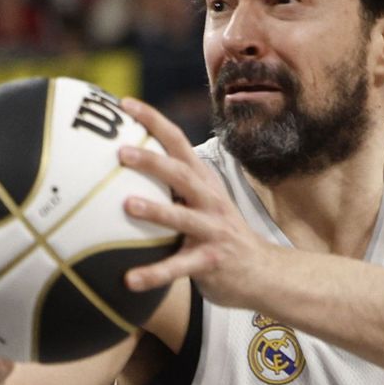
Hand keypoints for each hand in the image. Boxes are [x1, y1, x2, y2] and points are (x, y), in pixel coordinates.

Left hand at [115, 97, 269, 309]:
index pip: (178, 143)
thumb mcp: (202, 202)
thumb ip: (174, 186)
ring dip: (156, 210)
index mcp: (203, 182)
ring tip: (127, 204)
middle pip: (182, 174)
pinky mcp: (211, 261)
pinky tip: (129, 281)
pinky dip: (154, 275)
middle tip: (121, 152)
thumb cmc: (220, 233)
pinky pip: (179, 268)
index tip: (124, 104)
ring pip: (183, 217)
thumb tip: (129, 165)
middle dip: (153, 161)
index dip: (153, 121)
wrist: (263, 271)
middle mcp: (210, 200)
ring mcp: (213, 230)